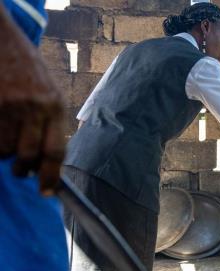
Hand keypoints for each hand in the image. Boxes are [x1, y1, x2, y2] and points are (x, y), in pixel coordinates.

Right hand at [0, 21, 65, 195]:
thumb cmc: (26, 69)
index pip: (56, 150)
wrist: (1, 39)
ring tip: (5, 144)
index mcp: (55, 105)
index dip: (51, 176)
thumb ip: (50, 122)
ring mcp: (9, 107)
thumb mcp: (48, 92)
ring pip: (5, 151)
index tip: (46, 191)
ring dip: (4, 155)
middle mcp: (35, 107)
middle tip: (20, 169)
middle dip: (24, 169)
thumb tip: (47, 160)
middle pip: (30, 155)